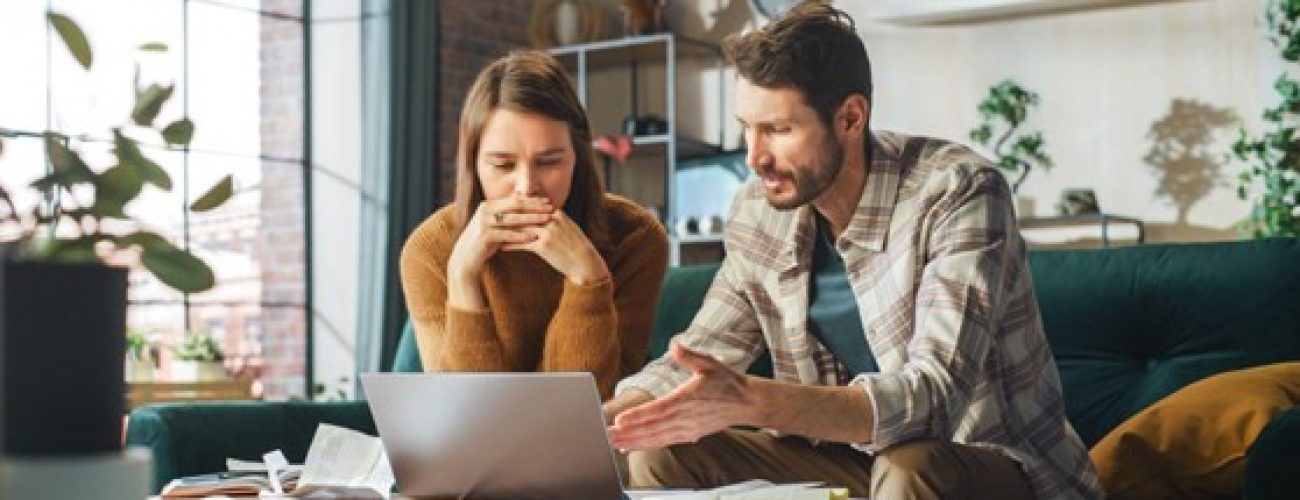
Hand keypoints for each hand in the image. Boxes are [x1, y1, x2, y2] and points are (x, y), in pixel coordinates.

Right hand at [448, 195, 552, 277]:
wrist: (465, 259)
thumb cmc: (485, 243)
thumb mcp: (496, 226)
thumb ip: (509, 216)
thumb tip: (526, 205)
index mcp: (489, 205)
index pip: (514, 199)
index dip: (532, 200)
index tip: (548, 201)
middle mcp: (485, 210)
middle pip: (514, 205)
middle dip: (534, 206)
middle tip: (551, 207)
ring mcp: (483, 222)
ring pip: (512, 219)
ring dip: (531, 218)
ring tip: (546, 219)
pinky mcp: (483, 235)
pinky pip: (506, 234)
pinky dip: (520, 235)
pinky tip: (533, 237)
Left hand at [501, 209, 609, 284]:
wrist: (585, 262)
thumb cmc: (575, 246)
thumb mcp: (566, 227)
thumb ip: (552, 219)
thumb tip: (538, 215)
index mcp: (557, 213)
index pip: (531, 206)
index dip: (516, 208)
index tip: (502, 209)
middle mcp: (551, 220)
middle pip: (524, 215)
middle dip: (507, 217)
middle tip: (492, 218)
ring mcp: (548, 233)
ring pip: (521, 228)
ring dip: (505, 230)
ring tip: (493, 232)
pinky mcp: (544, 247)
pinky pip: (522, 244)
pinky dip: (510, 245)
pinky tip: (500, 247)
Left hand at [607, 342, 755, 450]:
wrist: (746, 403)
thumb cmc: (727, 381)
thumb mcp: (710, 363)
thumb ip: (691, 356)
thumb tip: (676, 345)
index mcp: (687, 399)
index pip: (658, 409)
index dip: (638, 416)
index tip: (620, 419)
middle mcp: (685, 418)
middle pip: (651, 428)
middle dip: (627, 432)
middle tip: (605, 435)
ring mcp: (687, 429)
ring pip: (655, 438)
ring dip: (632, 441)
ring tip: (612, 442)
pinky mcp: (689, 435)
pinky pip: (663, 442)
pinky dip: (645, 445)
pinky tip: (630, 446)